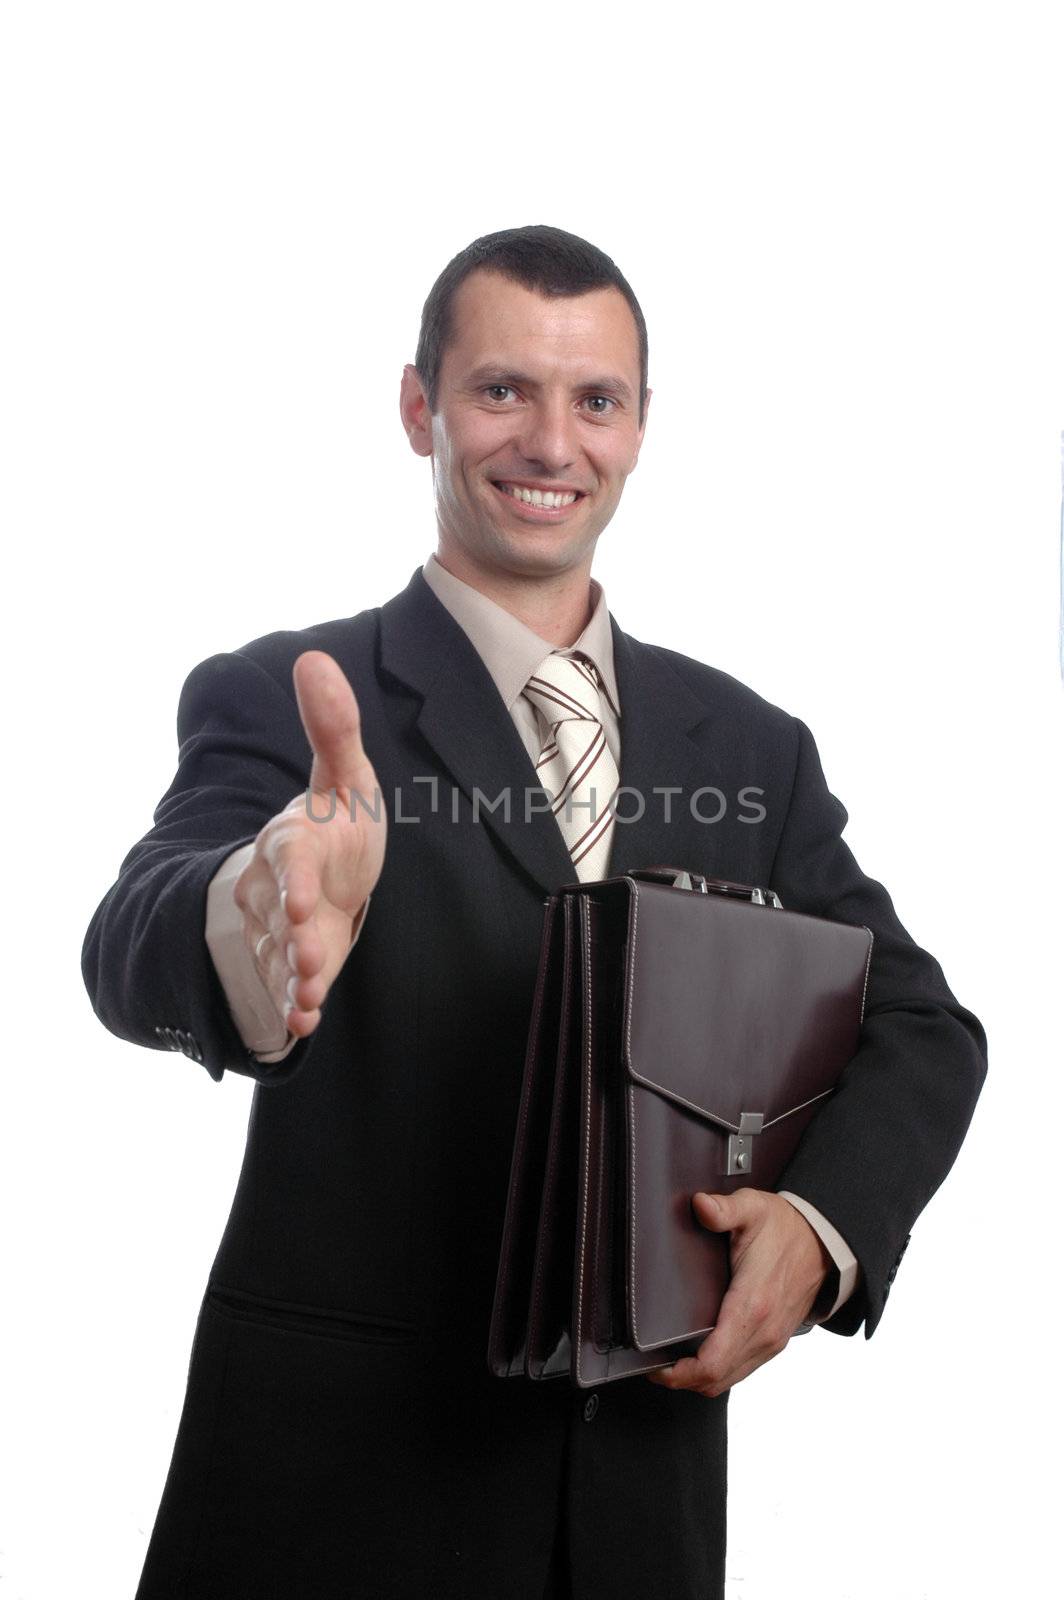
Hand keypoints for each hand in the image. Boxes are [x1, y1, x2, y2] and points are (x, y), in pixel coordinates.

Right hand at [233, 650, 386, 1038]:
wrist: (324, 872)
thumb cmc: (337, 821)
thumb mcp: (343, 774)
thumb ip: (332, 726)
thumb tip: (314, 657)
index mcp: (294, 836)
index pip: (289, 854)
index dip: (292, 876)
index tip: (301, 901)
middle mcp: (279, 886)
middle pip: (277, 913)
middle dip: (290, 936)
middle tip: (308, 954)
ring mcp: (284, 930)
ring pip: (278, 955)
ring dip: (293, 978)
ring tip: (310, 998)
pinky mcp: (297, 964)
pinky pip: (288, 988)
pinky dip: (295, 1007)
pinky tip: (306, 1026)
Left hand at [646, 1189, 831, 1399]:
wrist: (823, 1241)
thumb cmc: (786, 1227)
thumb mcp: (753, 1208)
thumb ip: (724, 1209)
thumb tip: (700, 1205)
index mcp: (752, 1305)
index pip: (712, 1361)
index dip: (679, 1373)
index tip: (656, 1367)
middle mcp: (764, 1331)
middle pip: (716, 1379)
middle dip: (682, 1379)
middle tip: (655, 1366)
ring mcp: (772, 1340)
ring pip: (729, 1380)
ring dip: (699, 1378)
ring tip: (672, 1363)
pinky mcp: (775, 1340)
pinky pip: (742, 1369)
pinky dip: (719, 1371)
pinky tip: (701, 1355)